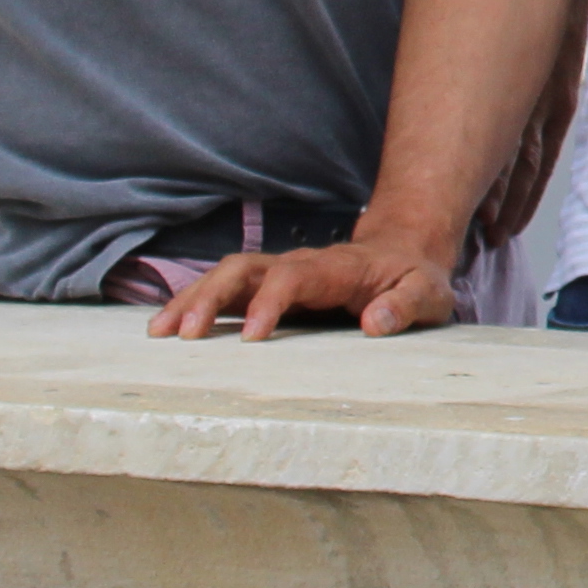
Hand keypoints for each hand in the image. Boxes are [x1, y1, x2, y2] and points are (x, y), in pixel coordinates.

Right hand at [153, 234, 465, 341]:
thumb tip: (376, 323)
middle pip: (244, 268)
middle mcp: (299, 265)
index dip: (270, 303)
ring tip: (159, 332)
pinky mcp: (269, 285)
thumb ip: (407, 305)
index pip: (293, 278)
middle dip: (211, 297)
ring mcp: (280, 272)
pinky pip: (227, 288)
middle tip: (183, 334)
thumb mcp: (428, 292)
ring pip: (227, 275)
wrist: (405, 249)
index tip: (252, 337)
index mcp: (335, 269)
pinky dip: (196, 302)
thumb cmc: (415, 278)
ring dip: (193, 299)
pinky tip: (169, 326)